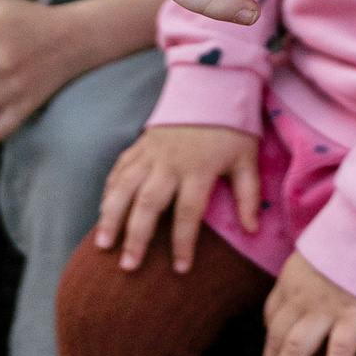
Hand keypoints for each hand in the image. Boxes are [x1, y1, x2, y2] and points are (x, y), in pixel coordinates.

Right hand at [94, 124, 257, 273]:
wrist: (210, 86)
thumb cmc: (232, 127)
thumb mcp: (247, 159)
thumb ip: (248, 194)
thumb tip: (253, 229)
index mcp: (199, 168)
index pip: (189, 212)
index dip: (184, 242)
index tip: (181, 269)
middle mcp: (170, 163)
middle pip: (148, 204)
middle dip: (136, 237)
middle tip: (128, 266)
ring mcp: (150, 153)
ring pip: (124, 187)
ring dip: (111, 217)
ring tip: (103, 245)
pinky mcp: (139, 145)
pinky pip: (119, 170)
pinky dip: (109, 191)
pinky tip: (102, 213)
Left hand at [261, 251, 355, 355]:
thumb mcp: (323, 247)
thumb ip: (316, 269)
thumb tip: (320, 286)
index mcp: (292, 277)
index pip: (272, 315)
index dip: (269, 342)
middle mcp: (302, 294)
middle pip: (276, 337)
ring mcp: (326, 305)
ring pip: (295, 348)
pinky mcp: (355, 312)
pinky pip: (340, 350)